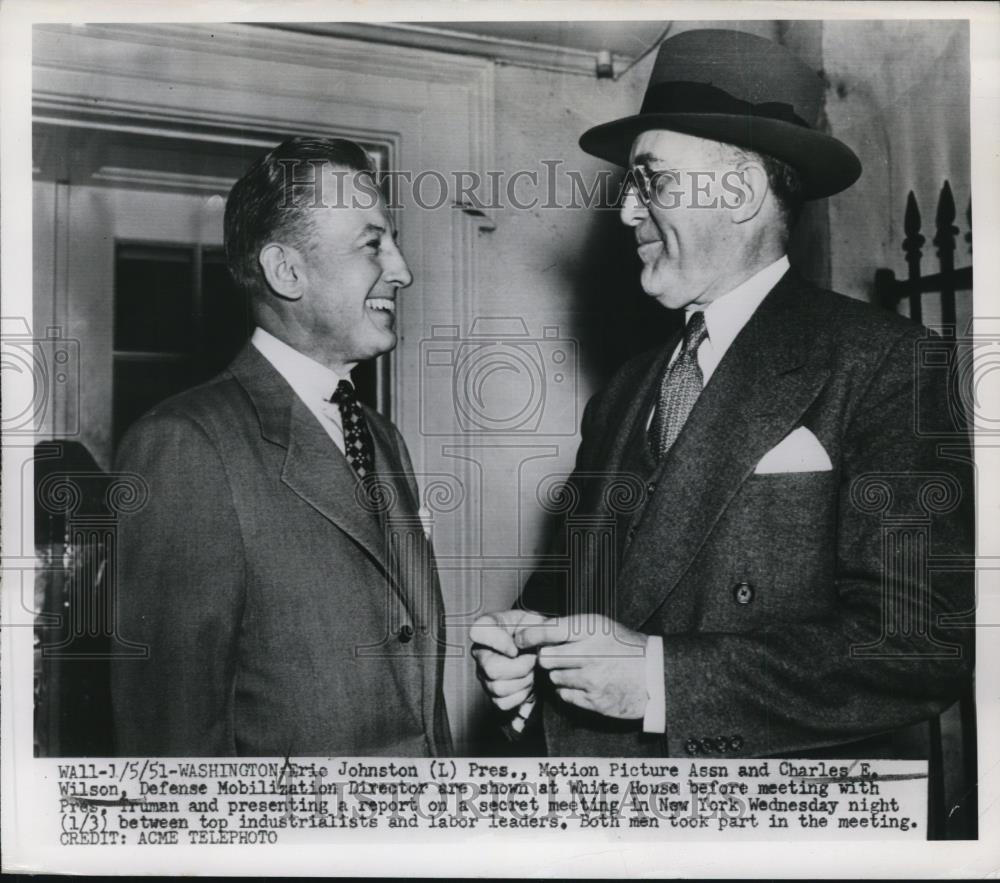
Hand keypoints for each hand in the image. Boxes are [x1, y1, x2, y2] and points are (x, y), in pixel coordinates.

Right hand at [470, 609, 547, 710]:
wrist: (544, 648)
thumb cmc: (538, 632)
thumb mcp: (536, 620)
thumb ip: (528, 628)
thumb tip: (515, 650)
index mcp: (488, 628)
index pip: (478, 631)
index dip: (498, 641)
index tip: (517, 646)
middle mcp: (481, 652)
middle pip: (491, 668)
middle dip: (520, 667)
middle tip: (532, 660)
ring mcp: (485, 675)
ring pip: (498, 688)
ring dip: (523, 682)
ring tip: (532, 671)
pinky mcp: (493, 694)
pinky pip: (503, 703)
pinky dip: (521, 696)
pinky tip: (527, 683)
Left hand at [514, 613, 648, 718]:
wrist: (655, 675)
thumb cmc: (625, 647)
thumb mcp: (602, 627)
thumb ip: (572, 628)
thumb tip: (537, 631)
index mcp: (591, 630)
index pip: (548, 631)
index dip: (529, 636)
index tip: (521, 640)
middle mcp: (590, 654)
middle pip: (545, 658)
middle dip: (546, 658)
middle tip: (557, 656)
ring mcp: (591, 679)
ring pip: (554, 678)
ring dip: (560, 674)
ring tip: (578, 670)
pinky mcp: (594, 701)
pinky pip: (564, 695)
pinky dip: (568, 690)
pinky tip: (583, 684)